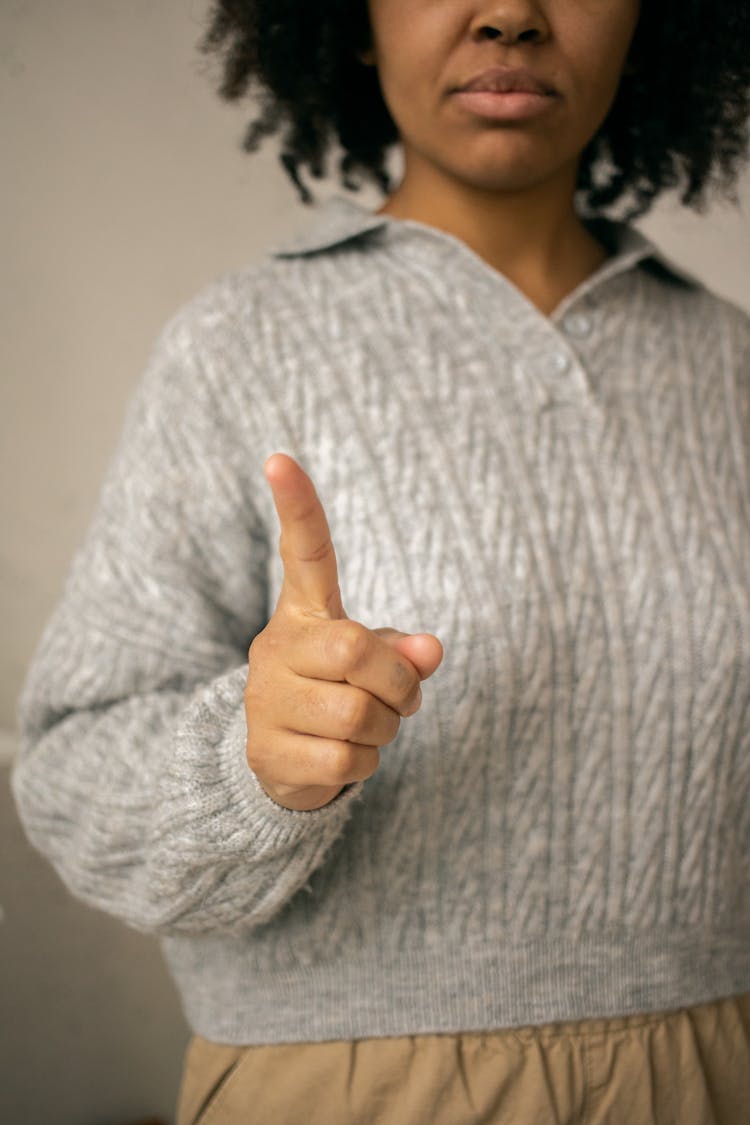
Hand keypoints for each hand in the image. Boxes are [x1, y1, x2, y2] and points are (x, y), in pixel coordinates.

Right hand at [245, 453, 442, 810]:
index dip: (298, 508)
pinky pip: (345, 761)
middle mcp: (276, 647)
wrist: (283, 761)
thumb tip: (431, 650)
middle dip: (398, 684)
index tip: (280, 459)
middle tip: (400, 699)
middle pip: (355, 650)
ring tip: (366, 729)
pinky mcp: (266, 752)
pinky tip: (344, 757)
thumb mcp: (374, 665)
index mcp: (304, 614)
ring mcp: (264, 700)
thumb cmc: (339, 694)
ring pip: (357, 715)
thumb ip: (402, 651)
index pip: (303, 553)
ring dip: (384, 730)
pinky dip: (365, 765)